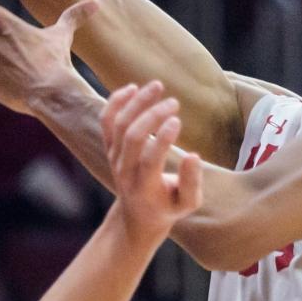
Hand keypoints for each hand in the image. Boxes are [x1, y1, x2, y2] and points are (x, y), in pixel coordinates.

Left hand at [101, 81, 202, 243]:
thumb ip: (192, 182)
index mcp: (144, 187)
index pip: (149, 160)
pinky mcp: (110, 147)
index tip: (178, 120)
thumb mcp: (188, 203)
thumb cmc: (168, 206)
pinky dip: (116, 102)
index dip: (162, 139)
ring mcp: (114, 158)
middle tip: (174, 102)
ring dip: (136, 102)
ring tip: (157, 85)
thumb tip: (194, 156)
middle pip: (131, 138)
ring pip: (118, 125)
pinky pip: (106, 121)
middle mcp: (124, 171)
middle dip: (152, 116)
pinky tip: (133, 88)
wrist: (137, 215)